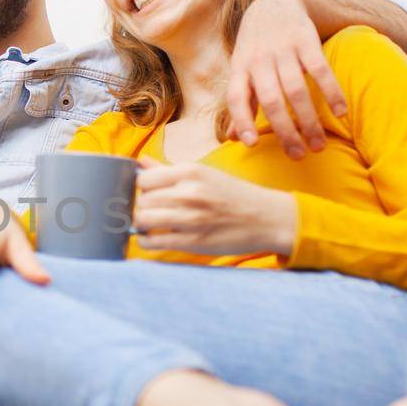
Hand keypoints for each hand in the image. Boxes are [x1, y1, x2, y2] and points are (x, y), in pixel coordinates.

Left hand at [133, 155, 296, 255]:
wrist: (266, 218)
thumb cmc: (233, 195)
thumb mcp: (204, 174)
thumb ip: (168, 170)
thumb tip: (140, 162)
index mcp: (190, 172)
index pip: (142, 179)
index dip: (141, 189)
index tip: (148, 194)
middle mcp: (189, 193)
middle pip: (141, 201)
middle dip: (142, 207)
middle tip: (152, 211)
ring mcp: (191, 219)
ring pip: (142, 221)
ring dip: (141, 225)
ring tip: (151, 225)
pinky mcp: (193, 242)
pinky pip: (153, 243)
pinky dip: (147, 242)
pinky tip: (153, 238)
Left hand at [226, 0, 346, 159]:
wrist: (274, 4)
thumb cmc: (256, 48)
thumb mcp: (242, 70)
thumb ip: (241, 103)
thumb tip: (233, 139)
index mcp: (241, 69)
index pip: (236, 97)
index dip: (242, 120)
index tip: (251, 144)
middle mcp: (259, 60)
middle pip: (271, 99)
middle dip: (285, 130)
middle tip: (299, 156)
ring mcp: (283, 49)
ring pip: (295, 89)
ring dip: (308, 119)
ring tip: (319, 144)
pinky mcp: (306, 40)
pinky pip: (320, 69)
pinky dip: (331, 92)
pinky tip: (340, 113)